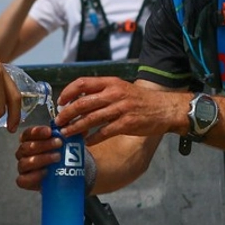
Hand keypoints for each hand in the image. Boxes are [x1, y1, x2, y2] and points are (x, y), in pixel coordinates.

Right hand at [14, 125, 62, 190]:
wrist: (65, 175)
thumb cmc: (63, 156)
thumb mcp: (67, 143)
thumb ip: (66, 133)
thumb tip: (70, 127)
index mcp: (29, 140)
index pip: (28, 133)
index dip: (37, 132)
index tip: (49, 131)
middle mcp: (23, 153)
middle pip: (26, 147)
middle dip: (43, 144)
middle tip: (59, 143)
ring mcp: (22, 167)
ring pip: (25, 162)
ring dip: (42, 159)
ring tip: (57, 157)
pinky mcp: (24, 181)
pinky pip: (23, 180)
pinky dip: (34, 176)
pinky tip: (46, 172)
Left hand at [55, 77, 183, 146]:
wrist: (165, 108)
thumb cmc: (140, 99)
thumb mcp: (121, 88)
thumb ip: (102, 92)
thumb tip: (77, 100)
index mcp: (111, 83)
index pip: (82, 83)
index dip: (68, 92)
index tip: (60, 102)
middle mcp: (114, 94)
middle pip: (82, 103)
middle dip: (67, 114)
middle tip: (59, 122)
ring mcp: (121, 109)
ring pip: (91, 119)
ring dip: (76, 128)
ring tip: (66, 133)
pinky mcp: (127, 124)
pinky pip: (104, 132)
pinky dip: (93, 138)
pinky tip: (86, 142)